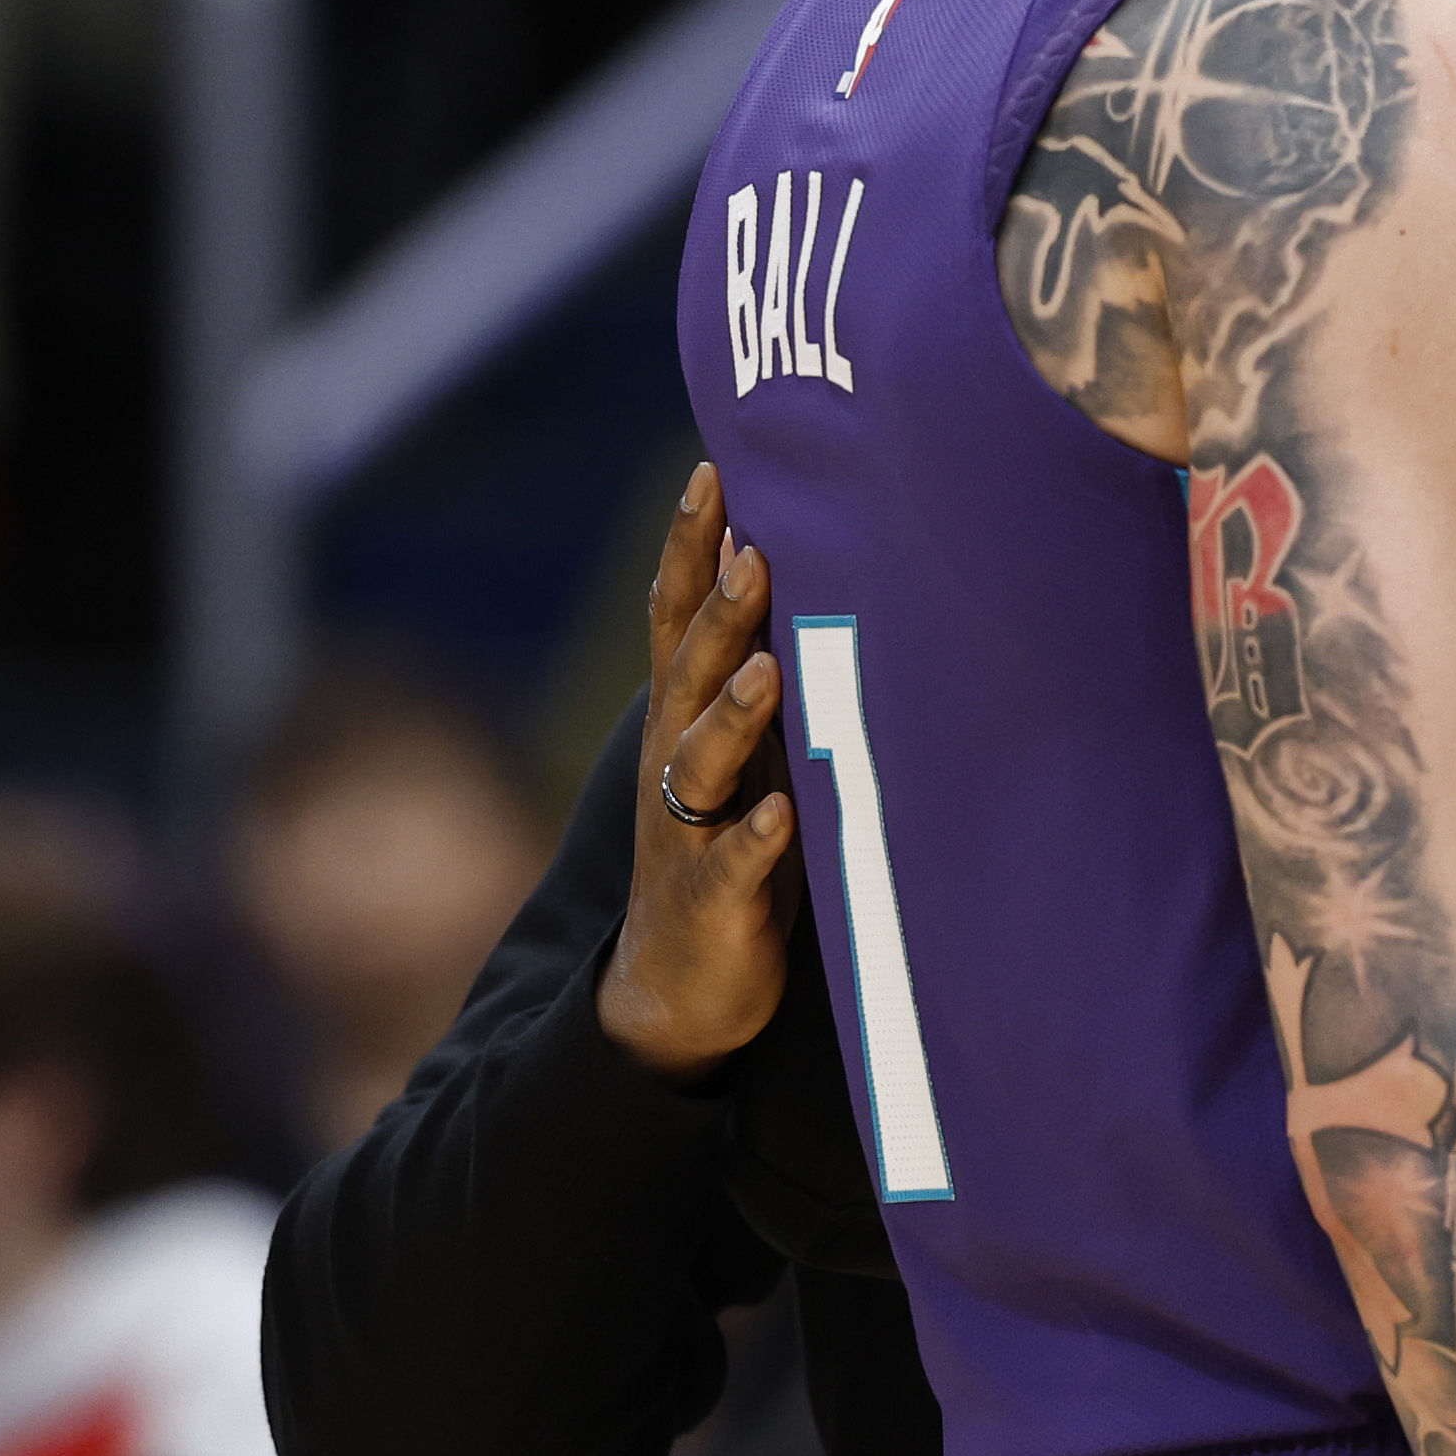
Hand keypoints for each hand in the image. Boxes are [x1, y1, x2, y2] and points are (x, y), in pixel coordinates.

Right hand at [595, 463, 800, 1082]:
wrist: (675, 986)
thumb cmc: (724, 841)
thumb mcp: (734, 746)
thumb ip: (750, 661)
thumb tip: (782, 556)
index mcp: (680, 716)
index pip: (675, 613)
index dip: (689, 543)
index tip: (711, 469)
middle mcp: (673, 760)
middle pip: (689, 670)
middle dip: (719, 609)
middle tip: (755, 547)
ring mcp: (686, 829)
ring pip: (703, 760)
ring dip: (734, 713)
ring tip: (769, 671)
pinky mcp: (711, 900)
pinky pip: (730, 865)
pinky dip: (754, 840)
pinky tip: (782, 818)